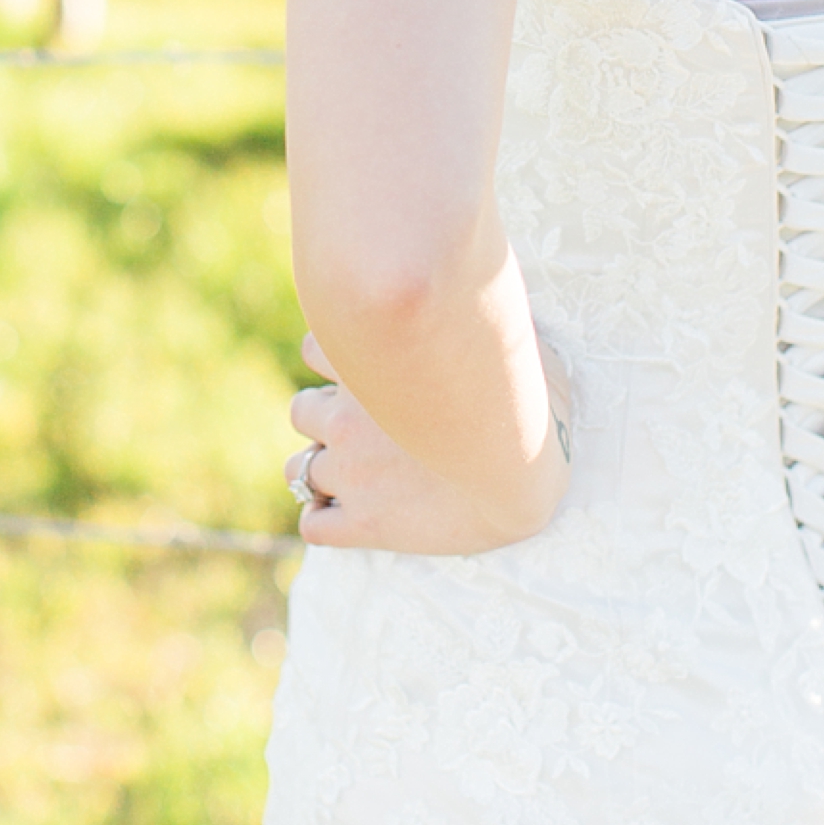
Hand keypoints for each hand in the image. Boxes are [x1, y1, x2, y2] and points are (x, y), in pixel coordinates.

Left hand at [286, 333, 567, 554]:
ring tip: (357, 479)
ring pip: (296, 470)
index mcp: (366, 366)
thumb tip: (484, 299)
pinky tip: (353, 518)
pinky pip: (314, 525)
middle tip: (367, 434)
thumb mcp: (500, 336)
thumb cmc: (526, 397)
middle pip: (301, 411)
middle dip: (327, 422)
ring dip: (320, 472)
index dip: (340, 364)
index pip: (317, 348)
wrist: (524, 469)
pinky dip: (326, 520)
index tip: (369, 375)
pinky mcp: (365, 522)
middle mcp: (345, 418)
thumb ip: (472, 322)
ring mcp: (350, 472)